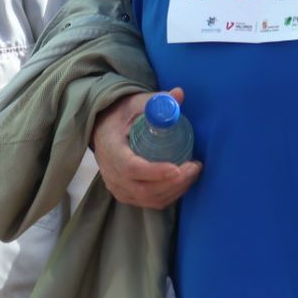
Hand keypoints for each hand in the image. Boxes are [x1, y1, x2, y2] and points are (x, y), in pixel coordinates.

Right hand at [91, 88, 202, 209]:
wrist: (104, 130)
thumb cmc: (121, 116)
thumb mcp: (136, 104)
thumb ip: (157, 101)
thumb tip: (179, 94)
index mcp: (110, 149)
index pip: (130, 168)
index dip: (154, 171)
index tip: (177, 168)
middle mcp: (111, 173)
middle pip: (144, 189)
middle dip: (173, 182)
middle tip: (194, 166)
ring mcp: (118, 188)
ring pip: (150, 199)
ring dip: (176, 189)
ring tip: (193, 171)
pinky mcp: (127, 195)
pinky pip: (151, 202)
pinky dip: (170, 195)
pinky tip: (183, 181)